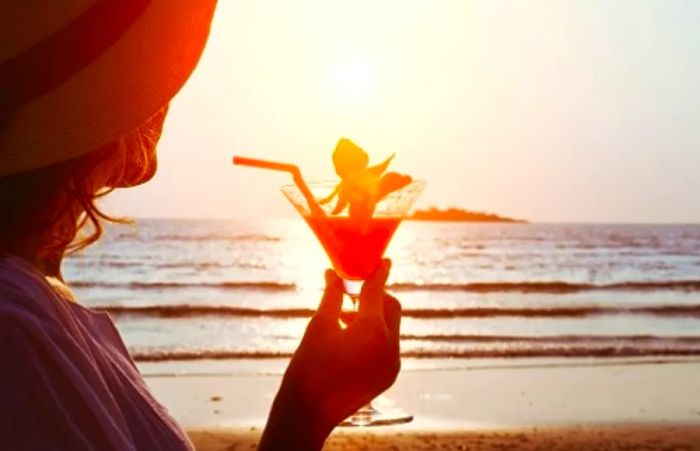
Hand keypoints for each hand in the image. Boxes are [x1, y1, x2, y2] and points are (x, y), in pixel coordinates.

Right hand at [258, 259, 400, 449]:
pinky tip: (350, 339)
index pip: (378, 291)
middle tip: (351, 295)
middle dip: (375, 297)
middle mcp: (390, 347)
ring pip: (391, 327)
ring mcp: (392, 364)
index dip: (378, 273)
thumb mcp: (319, 325)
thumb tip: (333, 274)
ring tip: (343, 320)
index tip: (383, 261)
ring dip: (373, 317)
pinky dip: (375, 336)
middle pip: (391, 308)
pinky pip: (388, 346)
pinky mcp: (389, 376)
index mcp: (373, 330)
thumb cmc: (308, 366)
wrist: (308, 412)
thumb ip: (332, 296)